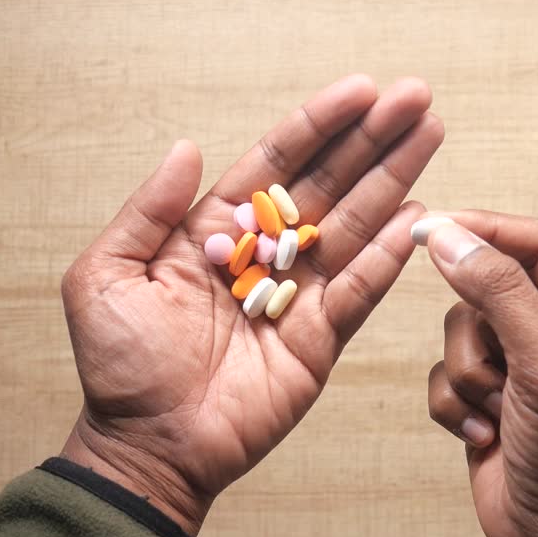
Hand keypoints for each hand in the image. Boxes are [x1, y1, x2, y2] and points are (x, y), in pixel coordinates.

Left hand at [60, 75, 441, 535]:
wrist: (146, 447)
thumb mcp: (106, 276)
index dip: (319, 125)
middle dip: (372, 139)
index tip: (362, 89)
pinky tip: (419, 216)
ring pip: (354, 227)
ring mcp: (297, 296)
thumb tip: (187, 149)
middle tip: (415, 97)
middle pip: (329, 184)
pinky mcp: (320, 340)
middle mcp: (264, 255)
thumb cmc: (118, 366)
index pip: (277, 164)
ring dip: (393, 179)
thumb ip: (147, 211)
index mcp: (215, 231)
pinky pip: (359, 291)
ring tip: (431, 133)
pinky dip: (389, 257)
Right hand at [421, 211, 537, 536]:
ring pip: (461, 330)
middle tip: (497, 374)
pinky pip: (446, 372)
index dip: (486, 229)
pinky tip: (486, 436)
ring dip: (469, 376)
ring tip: (500, 414)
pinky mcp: (491, 395)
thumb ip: (500, 292)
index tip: (431, 226)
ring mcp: (526, 364)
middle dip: (480, 335)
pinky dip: (456, 404)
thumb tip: (451, 235)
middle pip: (490, 285)